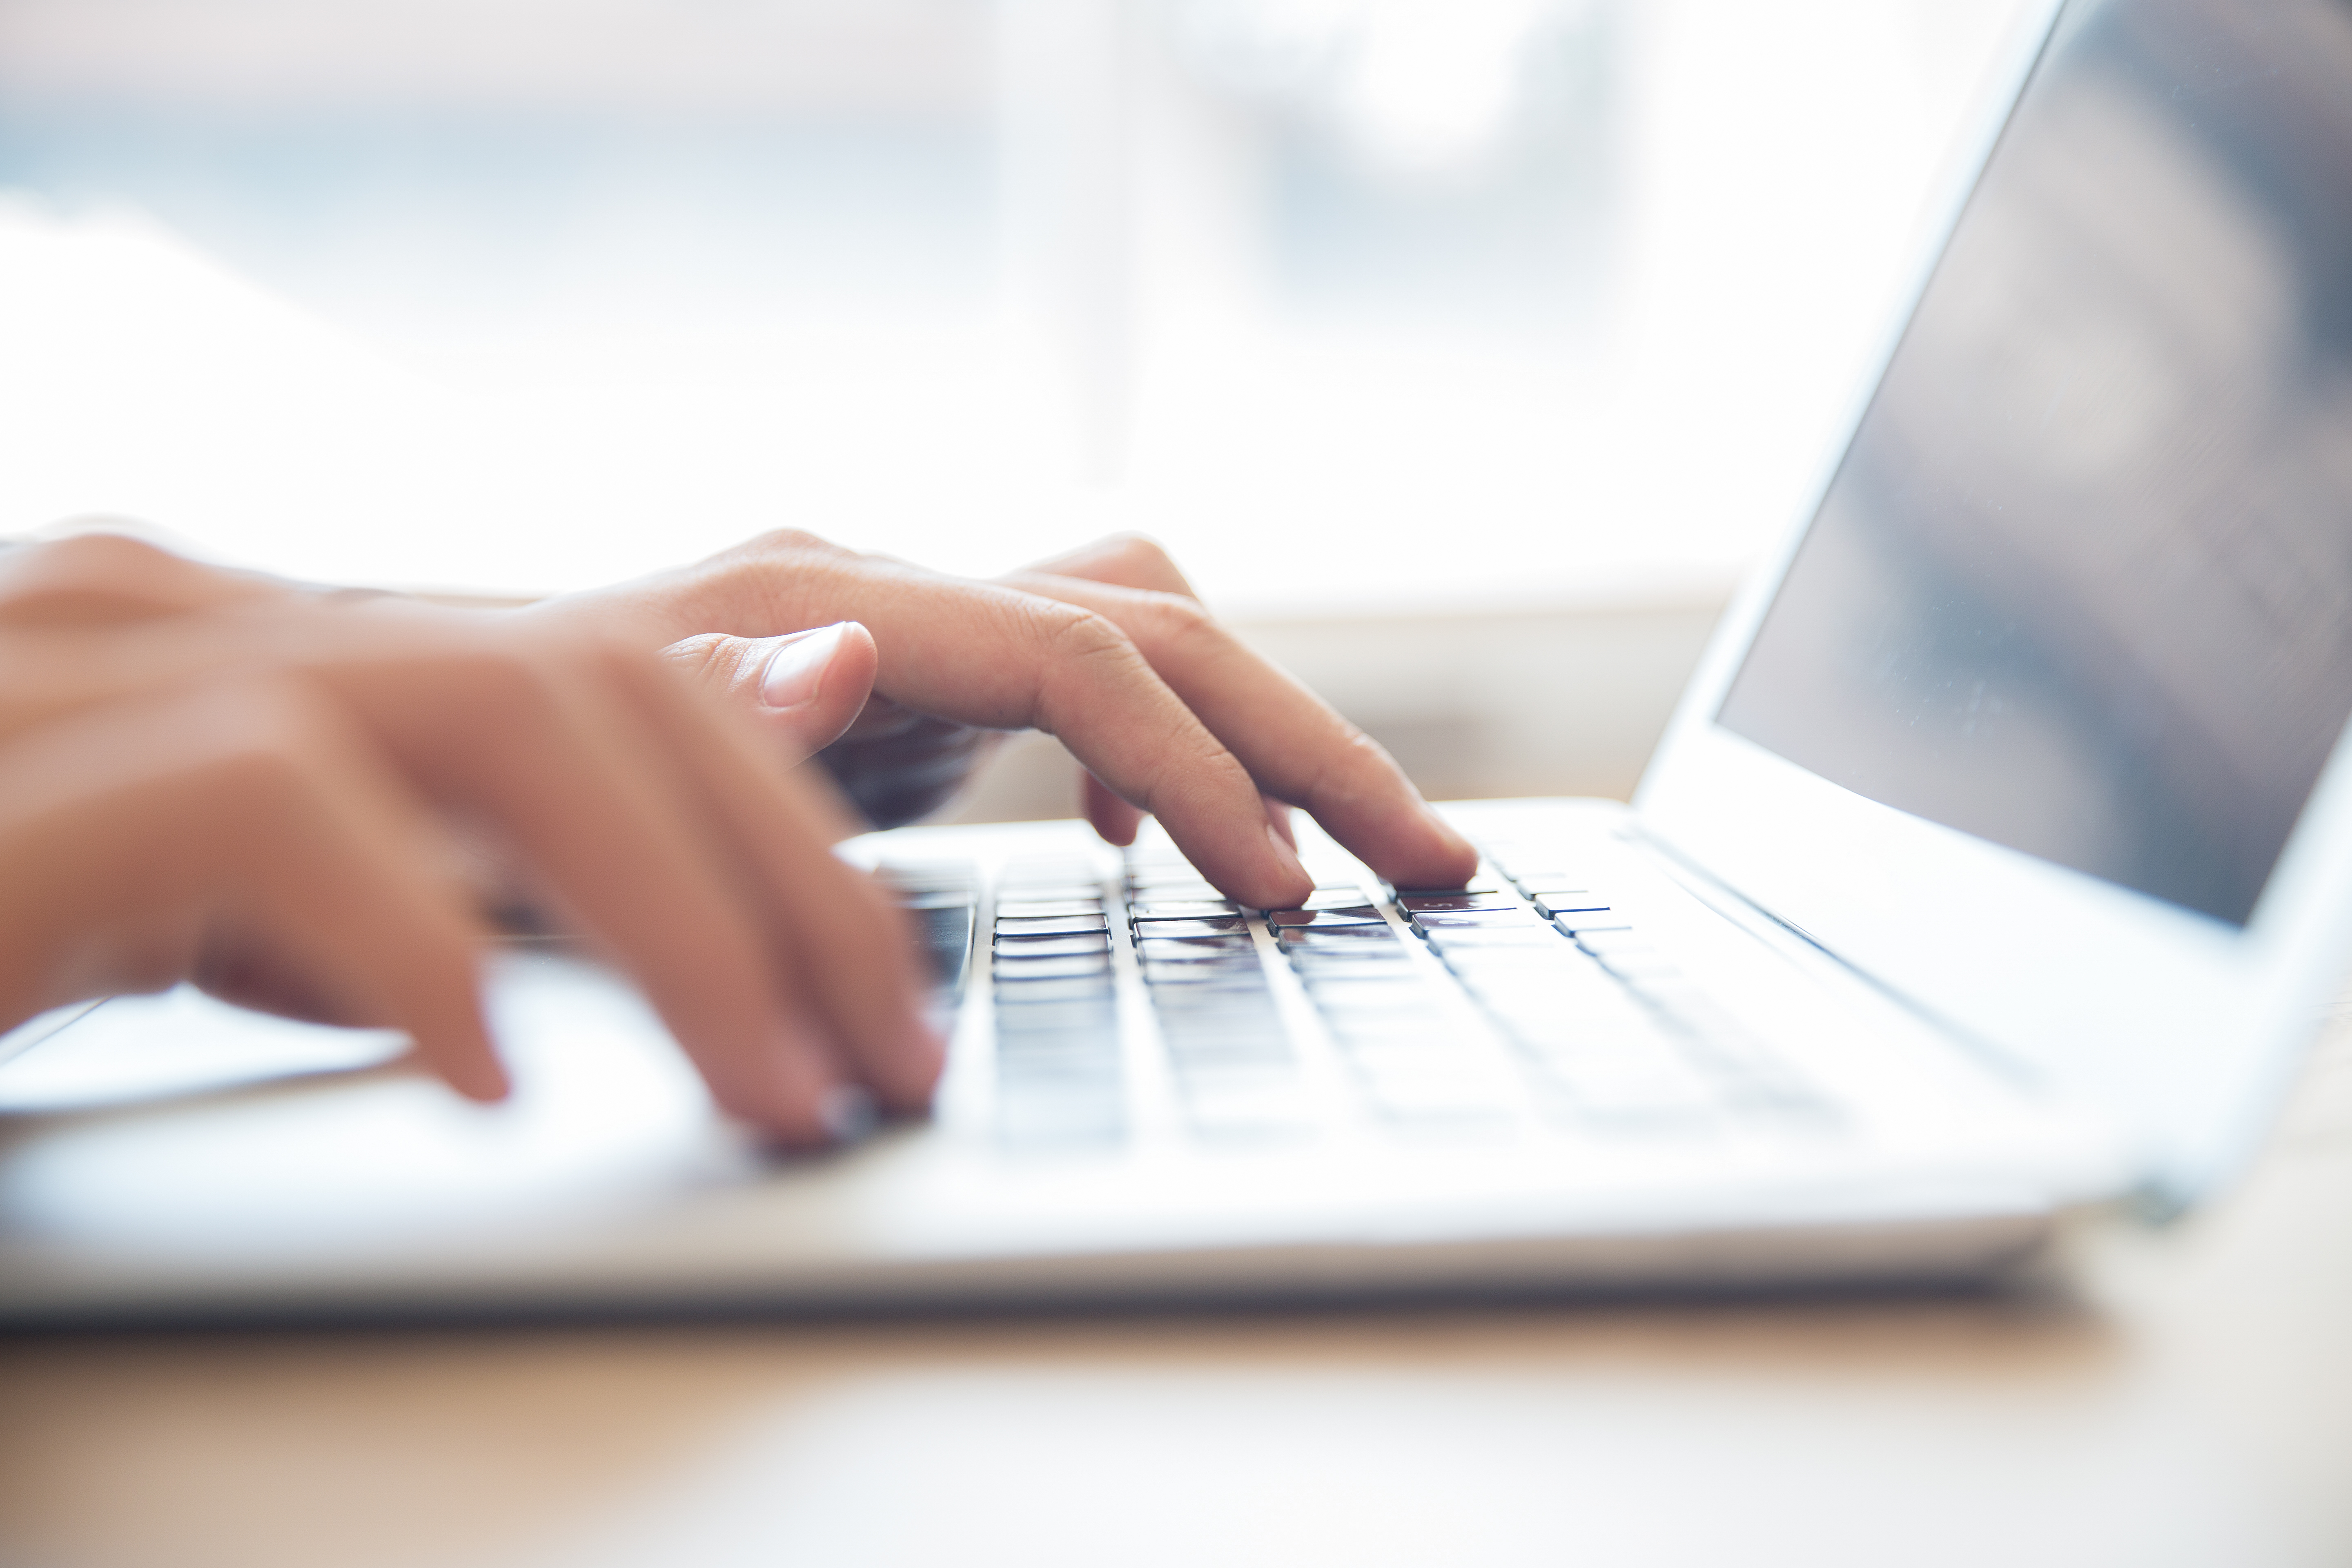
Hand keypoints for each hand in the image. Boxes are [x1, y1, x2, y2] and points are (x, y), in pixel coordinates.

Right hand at [0, 536, 940, 1144]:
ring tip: (778, 1090)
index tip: (883, 976)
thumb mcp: (253, 897)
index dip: (782, 823)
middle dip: (785, 883)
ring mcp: (101, 675)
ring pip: (502, 720)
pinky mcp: (27, 787)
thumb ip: (443, 847)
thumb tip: (695, 791)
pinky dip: (413, 944)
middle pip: (601, 690)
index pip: (606, 678)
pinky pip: (275, 813)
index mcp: (272, 642)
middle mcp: (203, 617)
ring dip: (681, 922)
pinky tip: (480, 1078)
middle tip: (886, 1056)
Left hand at [534, 530, 1476, 908]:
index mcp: (819, 602)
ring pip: (1146, 633)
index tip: (1285, 894)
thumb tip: (851, 655)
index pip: (1082, 658)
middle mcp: (880, 582)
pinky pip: (1090, 679)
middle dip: (1304, 743)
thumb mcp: (576, 791)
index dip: (1202, 775)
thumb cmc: (484, 795)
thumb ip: (720, 722)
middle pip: (1156, 623)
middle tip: (1431, 861)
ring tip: (1355, 849)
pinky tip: (1158, 845)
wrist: (415, 742)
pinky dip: (1162, 752)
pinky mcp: (911, 674)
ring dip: (1263, 737)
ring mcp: (904, 620)